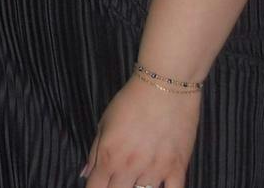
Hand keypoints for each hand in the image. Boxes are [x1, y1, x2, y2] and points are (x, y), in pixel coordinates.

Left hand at [81, 74, 199, 187]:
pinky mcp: (177, 168)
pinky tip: (158, 186)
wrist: (165, 86)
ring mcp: (155, 170)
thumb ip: (94, 151)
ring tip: (136, 178)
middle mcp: (130, 167)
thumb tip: (85, 174)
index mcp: (109, 156)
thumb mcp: (105, 122)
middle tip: (118, 180)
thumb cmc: (131, 100)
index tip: (99, 184)